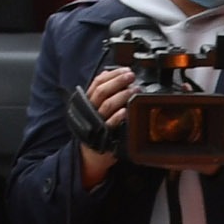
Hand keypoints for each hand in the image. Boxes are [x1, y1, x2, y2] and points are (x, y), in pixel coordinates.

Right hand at [72, 66, 136, 180]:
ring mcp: (96, 122)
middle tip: (131, 76)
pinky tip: (126, 110)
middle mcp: (90, 109)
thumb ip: (103, 93)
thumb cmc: (96, 128)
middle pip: (102, 91)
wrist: (91, 154)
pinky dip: (118, 116)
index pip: (98, 82)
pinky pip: (110, 124)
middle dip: (118, 81)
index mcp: (88, 100)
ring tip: (135, 90)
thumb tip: (110, 73)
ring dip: (122, 95)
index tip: (126, 69)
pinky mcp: (103, 135)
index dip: (112, 74)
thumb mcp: (96, 108)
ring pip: (107, 105)